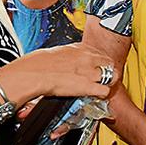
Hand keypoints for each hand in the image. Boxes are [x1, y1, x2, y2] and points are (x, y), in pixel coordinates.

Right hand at [0, 43, 114, 104]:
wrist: (33, 73)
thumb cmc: (39, 64)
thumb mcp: (58, 52)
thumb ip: (69, 55)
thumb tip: (70, 59)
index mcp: (79, 48)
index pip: (100, 53)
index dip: (101, 62)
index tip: (99, 67)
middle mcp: (87, 58)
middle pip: (109, 63)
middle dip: (108, 71)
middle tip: (103, 78)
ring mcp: (89, 72)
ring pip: (112, 76)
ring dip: (108, 83)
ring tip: (101, 87)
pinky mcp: (87, 87)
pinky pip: (105, 91)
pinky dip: (103, 95)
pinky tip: (97, 96)